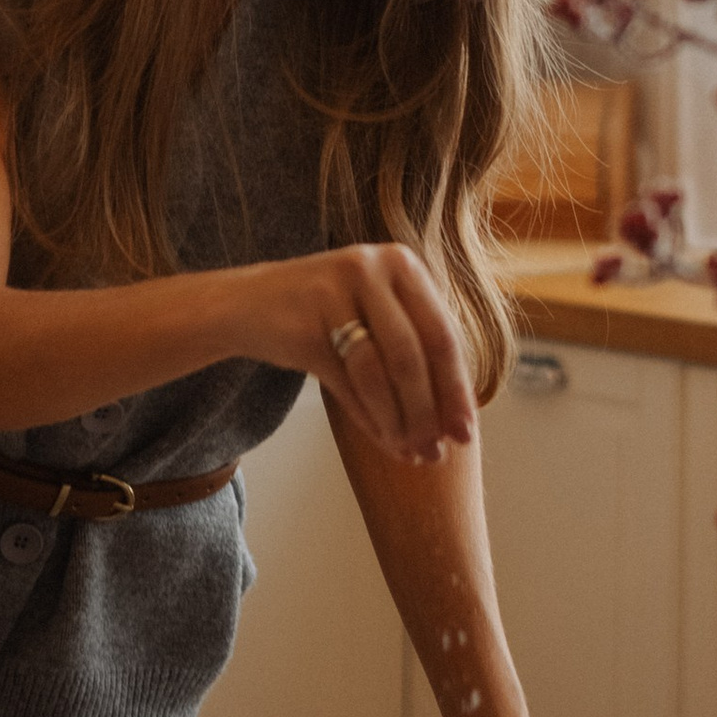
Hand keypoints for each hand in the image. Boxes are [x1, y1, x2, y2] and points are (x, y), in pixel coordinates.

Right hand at [248, 245, 476, 463]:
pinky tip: (383, 440)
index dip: (457, 389)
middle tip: (438, 453)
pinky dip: (368, 418)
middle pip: (413, 354)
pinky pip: (345, 382)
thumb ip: (419, 346)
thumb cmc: (332, 313)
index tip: (466, 433)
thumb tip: (459, 417)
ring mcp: (332, 292)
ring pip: (378, 373)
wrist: (250, 302)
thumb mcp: (380, 310)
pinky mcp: (303, 324)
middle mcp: (369, 268)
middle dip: (429, 411)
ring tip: (411, 454)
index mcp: (402, 262)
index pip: (442, 334)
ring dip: (398, 422)